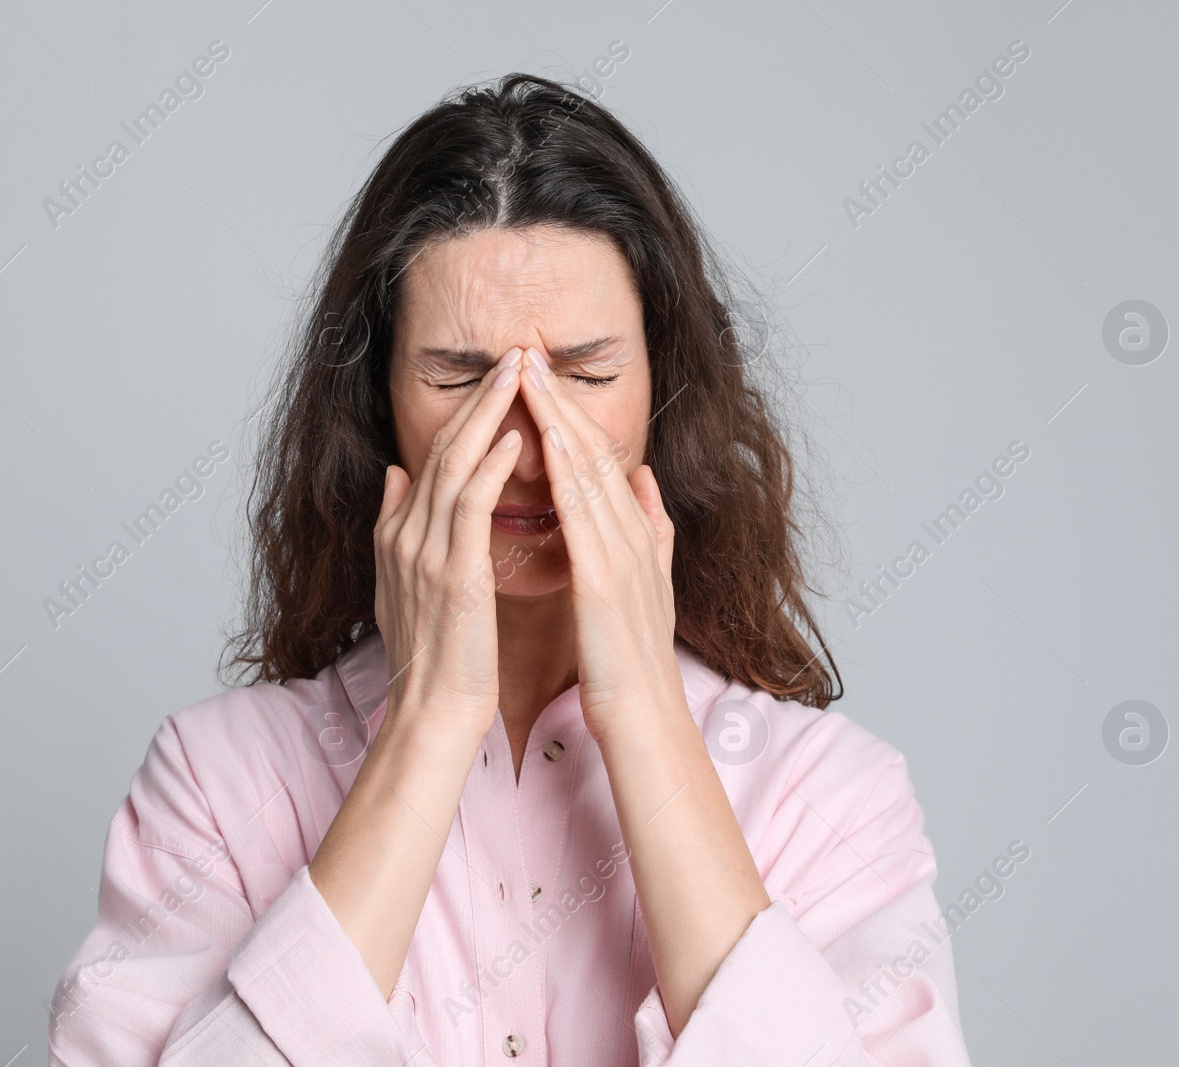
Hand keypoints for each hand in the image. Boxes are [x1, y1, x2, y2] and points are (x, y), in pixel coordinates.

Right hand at [373, 346, 527, 737]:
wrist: (432, 713)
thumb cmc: (433, 658)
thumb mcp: (401, 584)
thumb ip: (396, 526)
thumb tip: (394, 474)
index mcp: (399, 536)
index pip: (432, 459)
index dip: (464, 414)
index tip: (496, 379)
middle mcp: (405, 535)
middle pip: (442, 448)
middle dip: (479, 398)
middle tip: (513, 354)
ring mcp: (424, 552)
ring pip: (454, 464)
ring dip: (488, 414)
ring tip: (518, 373)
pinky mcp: (452, 573)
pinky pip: (469, 505)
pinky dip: (488, 465)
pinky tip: (513, 436)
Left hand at [515, 346, 683, 738]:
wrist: (644, 716)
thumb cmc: (632, 659)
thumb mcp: (644, 584)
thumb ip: (648, 528)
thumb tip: (643, 479)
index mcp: (634, 534)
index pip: (599, 460)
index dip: (570, 414)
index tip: (540, 376)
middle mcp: (634, 533)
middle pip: (594, 452)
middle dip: (561, 401)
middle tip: (530, 353)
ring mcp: (624, 553)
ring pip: (590, 471)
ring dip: (560, 420)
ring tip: (531, 377)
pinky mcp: (607, 579)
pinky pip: (584, 515)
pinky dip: (566, 475)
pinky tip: (548, 443)